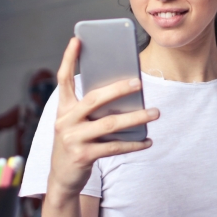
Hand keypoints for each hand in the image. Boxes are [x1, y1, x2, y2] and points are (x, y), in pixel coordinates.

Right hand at [48, 38, 159, 197]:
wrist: (62, 177)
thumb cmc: (75, 142)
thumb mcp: (76, 123)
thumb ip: (91, 108)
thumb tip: (124, 93)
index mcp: (63, 108)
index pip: (63, 79)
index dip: (68, 58)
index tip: (77, 39)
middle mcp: (65, 121)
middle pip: (94, 99)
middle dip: (117, 89)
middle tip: (138, 82)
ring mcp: (73, 139)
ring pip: (109, 124)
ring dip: (135, 117)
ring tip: (154, 112)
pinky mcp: (83, 156)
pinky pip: (114, 147)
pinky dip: (133, 144)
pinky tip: (148, 140)